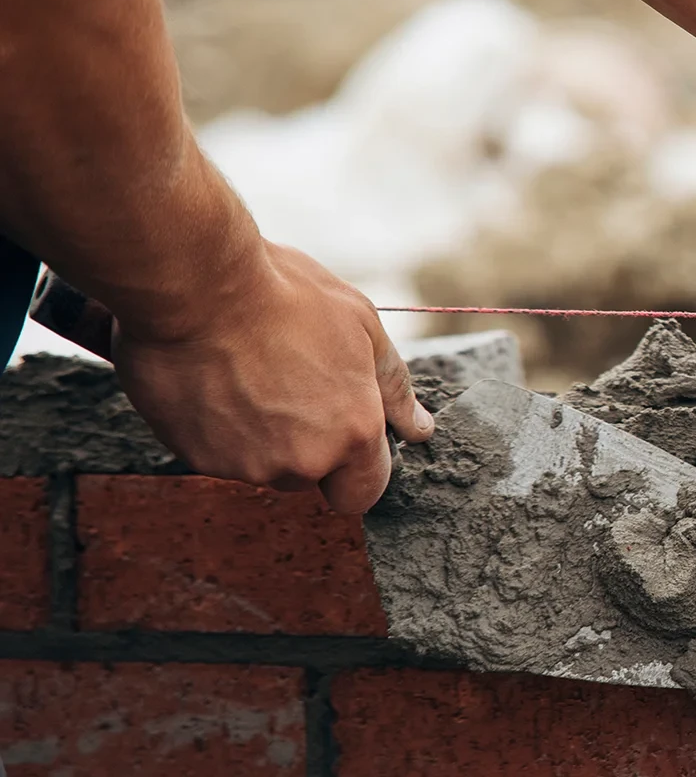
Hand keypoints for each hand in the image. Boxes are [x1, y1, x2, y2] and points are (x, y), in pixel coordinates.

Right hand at [112, 243, 435, 513]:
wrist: (195, 285)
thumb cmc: (285, 295)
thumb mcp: (362, 326)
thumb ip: (394, 388)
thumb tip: (418, 429)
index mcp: (352, 434)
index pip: (364, 491)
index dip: (357, 465)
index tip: (342, 428)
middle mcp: (301, 462)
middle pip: (311, 476)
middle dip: (307, 444)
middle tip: (290, 383)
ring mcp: (244, 464)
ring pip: (262, 466)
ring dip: (261, 435)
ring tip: (249, 374)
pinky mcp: (195, 457)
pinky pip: (218, 453)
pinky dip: (218, 428)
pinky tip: (215, 380)